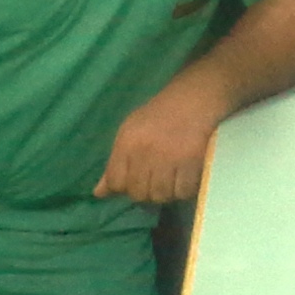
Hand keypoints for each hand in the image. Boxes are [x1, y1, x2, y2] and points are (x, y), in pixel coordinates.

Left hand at [94, 75, 226, 202]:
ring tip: (171, 180)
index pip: (116, 182)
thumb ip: (115, 163)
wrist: (194, 99)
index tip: (135, 180)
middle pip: (139, 193)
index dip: (124, 187)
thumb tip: (99, 193)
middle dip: (147, 192)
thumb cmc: (160, 115)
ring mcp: (170, 157)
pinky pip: (183, 192)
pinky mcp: (193, 161)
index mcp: (127, 142)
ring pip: (161, 196)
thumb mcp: (130, 131)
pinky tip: (185, 178)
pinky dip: (184, 190)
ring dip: (166, 193)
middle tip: (156, 180)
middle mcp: (145, 151)